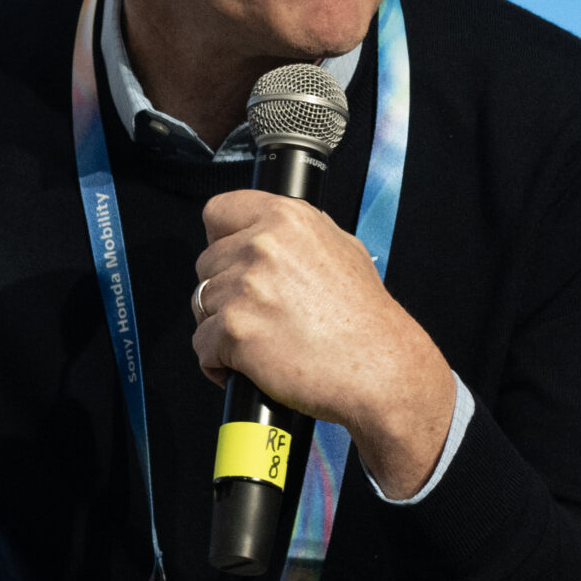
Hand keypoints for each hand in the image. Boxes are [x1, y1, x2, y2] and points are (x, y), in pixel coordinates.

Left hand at [194, 190, 455, 497]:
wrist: (379, 368)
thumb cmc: (366, 318)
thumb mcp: (343, 249)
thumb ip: (297, 235)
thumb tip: (269, 232)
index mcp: (286, 218)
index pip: (218, 212)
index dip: (221, 240)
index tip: (230, 260)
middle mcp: (261, 244)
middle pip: (206, 263)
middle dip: (224, 290)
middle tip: (256, 314)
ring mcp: (245, 286)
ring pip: (201, 305)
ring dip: (221, 327)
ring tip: (257, 343)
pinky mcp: (235, 328)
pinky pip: (202, 345)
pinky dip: (217, 362)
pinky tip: (247, 367)